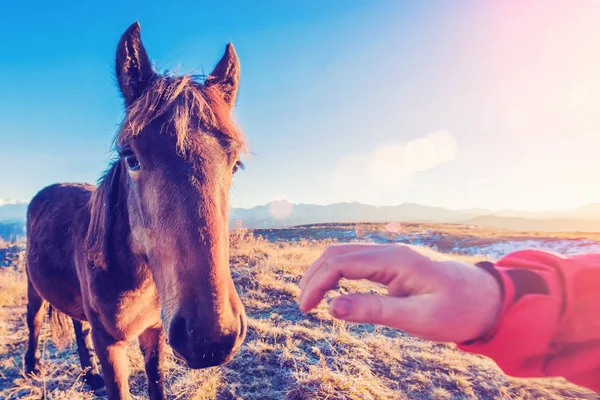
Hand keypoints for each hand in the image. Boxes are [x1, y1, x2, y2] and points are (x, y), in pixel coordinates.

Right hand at [298, 243, 501, 342]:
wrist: (489, 300)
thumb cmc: (459, 310)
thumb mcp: (418, 317)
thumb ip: (375, 310)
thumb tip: (332, 308)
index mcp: (395, 259)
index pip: (341, 263)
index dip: (317, 283)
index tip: (306, 308)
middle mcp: (390, 251)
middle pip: (338, 253)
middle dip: (314, 276)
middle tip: (303, 306)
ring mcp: (392, 256)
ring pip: (346, 255)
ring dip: (324, 274)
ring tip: (311, 300)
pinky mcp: (394, 264)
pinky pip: (358, 263)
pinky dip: (338, 275)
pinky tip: (334, 292)